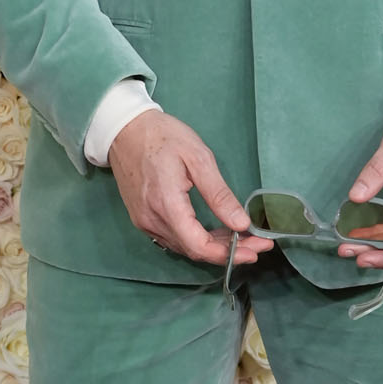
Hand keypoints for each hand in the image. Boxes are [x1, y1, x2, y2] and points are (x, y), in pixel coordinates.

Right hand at [108, 110, 273, 266]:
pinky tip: (214, 232)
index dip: (230, 254)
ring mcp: (144, 222)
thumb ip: (219, 194)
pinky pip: (173, 238)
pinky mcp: (142, 218)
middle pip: (194, 249)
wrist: (125, 129)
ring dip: (213, 246)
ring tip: (241, 238)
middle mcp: (152, 221)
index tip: (256, 251)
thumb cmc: (163, 136)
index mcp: (167, 205)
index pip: (200, 246)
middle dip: (228, 251)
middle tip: (257, 245)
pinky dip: (196, 238)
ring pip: (184, 246)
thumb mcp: (197, 157)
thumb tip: (241, 223)